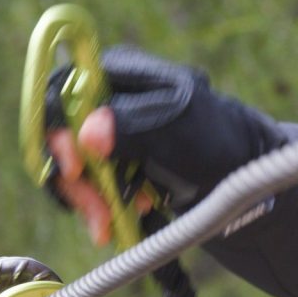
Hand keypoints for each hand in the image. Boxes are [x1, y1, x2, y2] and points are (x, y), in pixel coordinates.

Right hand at [44, 47, 284, 244]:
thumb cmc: (216, 142)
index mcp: (118, 73)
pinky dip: (99, 206)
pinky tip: (120, 218)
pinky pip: (86, 184)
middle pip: (59, 135)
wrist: (239, 176)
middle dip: (75, 179)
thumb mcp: (178, 129)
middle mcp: (105, 97)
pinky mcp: (112, 161)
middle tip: (98, 213)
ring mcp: (107, 130)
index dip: (58, 133)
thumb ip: (134, 126)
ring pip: (70, 165)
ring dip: (87, 200)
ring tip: (110, 224)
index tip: (77, 170)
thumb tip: (88, 133)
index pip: (61, 94)